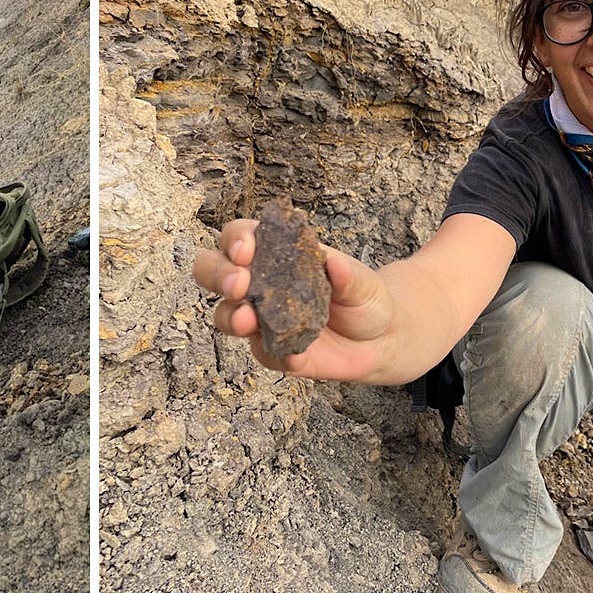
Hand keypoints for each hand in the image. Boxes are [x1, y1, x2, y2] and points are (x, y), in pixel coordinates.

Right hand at [191, 219, 397, 380]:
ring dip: (230, 316)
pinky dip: (275, 354)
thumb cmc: (363, 298)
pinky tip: (293, 355)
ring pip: (223, 315)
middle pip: (212, 271)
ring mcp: (260, 320)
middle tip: (238, 283)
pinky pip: (262, 354)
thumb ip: (348, 274)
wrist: (380, 340)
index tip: (246, 249)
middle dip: (217, 274)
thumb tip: (334, 265)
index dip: (235, 239)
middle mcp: (258, 284)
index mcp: (274, 253)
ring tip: (246, 319)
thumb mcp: (363, 281)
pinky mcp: (272, 352)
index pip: (239, 237)